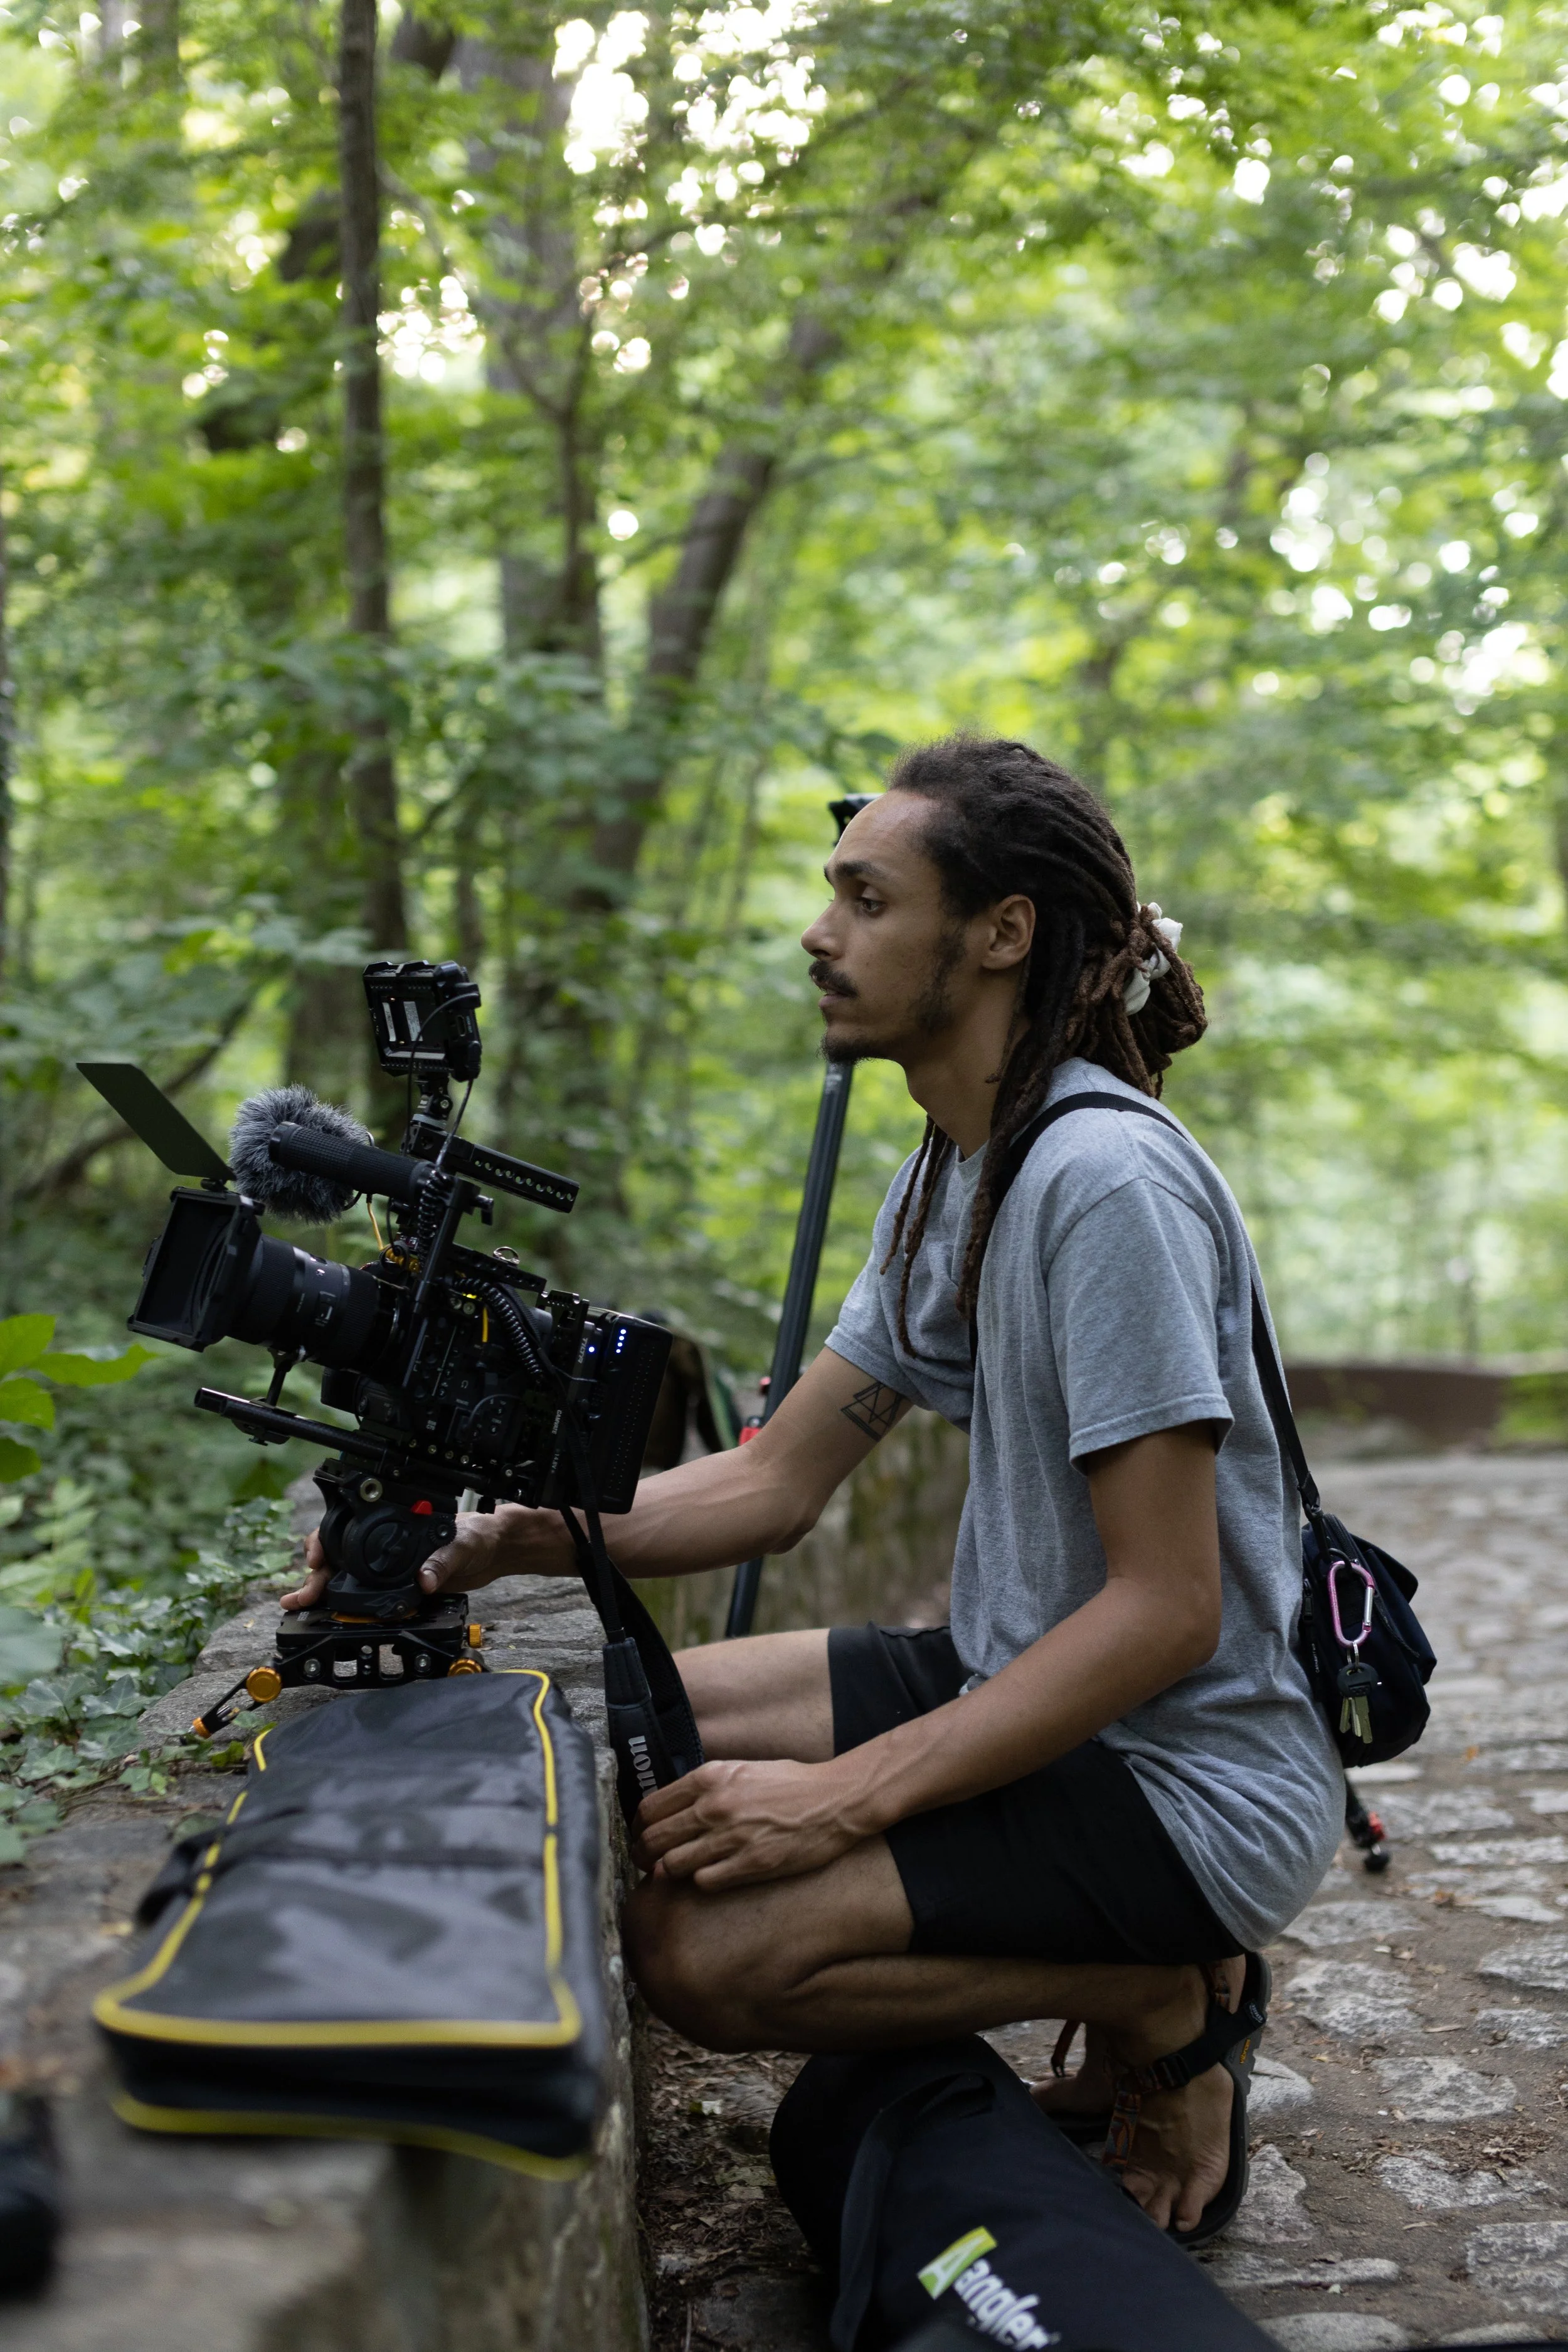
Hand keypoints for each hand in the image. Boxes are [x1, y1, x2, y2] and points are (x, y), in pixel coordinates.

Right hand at [278, 1503, 574, 1611]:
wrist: (496, 1552)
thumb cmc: (478, 1535)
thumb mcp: (462, 1544)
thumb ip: (441, 1562)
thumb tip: (423, 1580)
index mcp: (394, 1525)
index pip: (349, 1529)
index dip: (325, 1542)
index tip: (315, 1557)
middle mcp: (385, 1545)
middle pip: (339, 1557)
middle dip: (315, 1575)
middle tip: (299, 1595)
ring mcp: (389, 1567)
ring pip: (346, 1577)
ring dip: (321, 1591)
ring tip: (299, 1605)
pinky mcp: (398, 1588)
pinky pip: (366, 1596)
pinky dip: (343, 1605)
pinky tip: (326, 1614)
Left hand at [631, 1757, 866, 1890]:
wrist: (835, 1800)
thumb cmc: (791, 1784)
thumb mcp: (741, 1770)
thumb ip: (706, 1788)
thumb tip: (674, 1810)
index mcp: (710, 1777)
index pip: (651, 1807)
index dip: (638, 1827)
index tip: (640, 1837)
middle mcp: (715, 1806)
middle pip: (654, 1839)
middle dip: (642, 1855)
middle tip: (645, 1863)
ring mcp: (732, 1836)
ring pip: (673, 1865)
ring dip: (668, 1873)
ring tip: (671, 1876)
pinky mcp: (751, 1864)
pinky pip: (704, 1882)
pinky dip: (700, 1883)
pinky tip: (708, 1877)